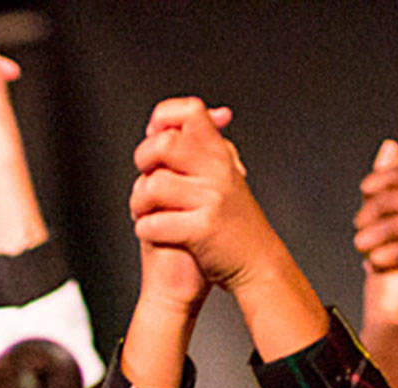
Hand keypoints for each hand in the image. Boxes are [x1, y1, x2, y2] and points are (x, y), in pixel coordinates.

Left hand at [130, 98, 286, 298]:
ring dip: (138, 202)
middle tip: (145, 176)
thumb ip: (203, 149)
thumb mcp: (226, 178)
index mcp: (220, 156)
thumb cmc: (234, 225)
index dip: (164, 117)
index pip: (191, 112)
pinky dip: (146, 229)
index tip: (155, 135)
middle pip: (164, 144)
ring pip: (153, 186)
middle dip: (143, 160)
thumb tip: (174, 121)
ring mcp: (210, 200)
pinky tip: (155, 232)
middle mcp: (217, 172)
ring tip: (145, 212)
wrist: (258, 265)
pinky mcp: (201, 230)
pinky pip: (155, 223)